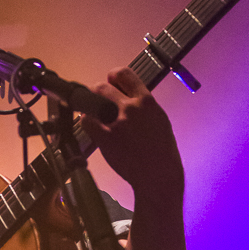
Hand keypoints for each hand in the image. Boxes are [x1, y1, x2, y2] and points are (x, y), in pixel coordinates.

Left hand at [79, 67, 183, 200]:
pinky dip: (86, 122)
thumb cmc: (162, 152)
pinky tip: (92, 128)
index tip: (111, 80)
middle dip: (98, 92)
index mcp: (146, 101)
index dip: (114, 75)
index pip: (125, 74)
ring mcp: (116, 122)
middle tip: (97, 99)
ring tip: (94, 115)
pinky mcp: (105, 137)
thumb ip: (143, 106)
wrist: (158, 175)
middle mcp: (130, 108)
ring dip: (89, 106)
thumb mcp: (159, 120)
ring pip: (91, 102)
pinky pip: (86, 122)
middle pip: (102, 87)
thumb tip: (130, 99)